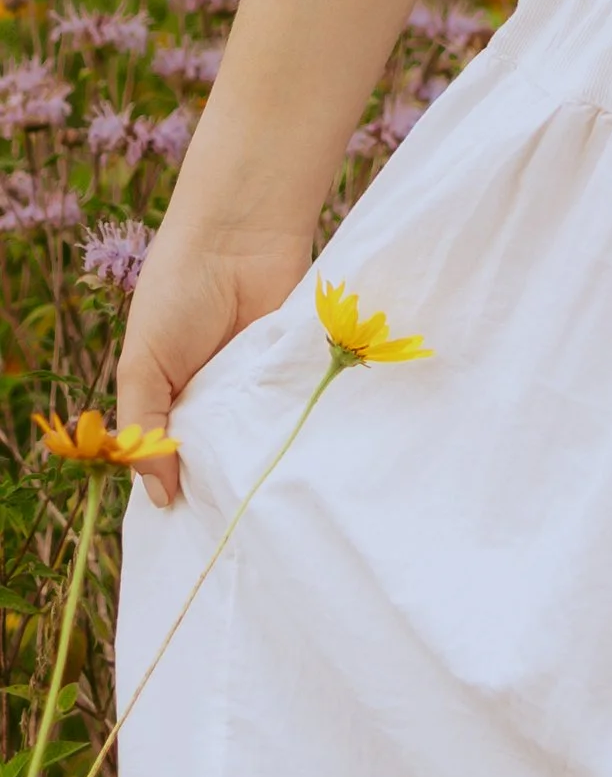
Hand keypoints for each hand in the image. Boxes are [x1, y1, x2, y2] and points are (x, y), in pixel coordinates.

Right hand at [117, 222, 309, 509]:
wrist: (238, 236)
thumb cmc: (177, 293)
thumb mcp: (143, 366)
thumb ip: (145, 428)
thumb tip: (157, 498)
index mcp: (171, 403)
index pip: (174, 464)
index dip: (181, 496)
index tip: (193, 539)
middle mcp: (215, 403)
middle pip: (222, 462)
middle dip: (227, 490)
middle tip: (238, 532)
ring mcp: (258, 392)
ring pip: (262, 446)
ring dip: (264, 467)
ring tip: (271, 508)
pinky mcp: (295, 377)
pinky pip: (297, 416)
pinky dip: (297, 435)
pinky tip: (303, 467)